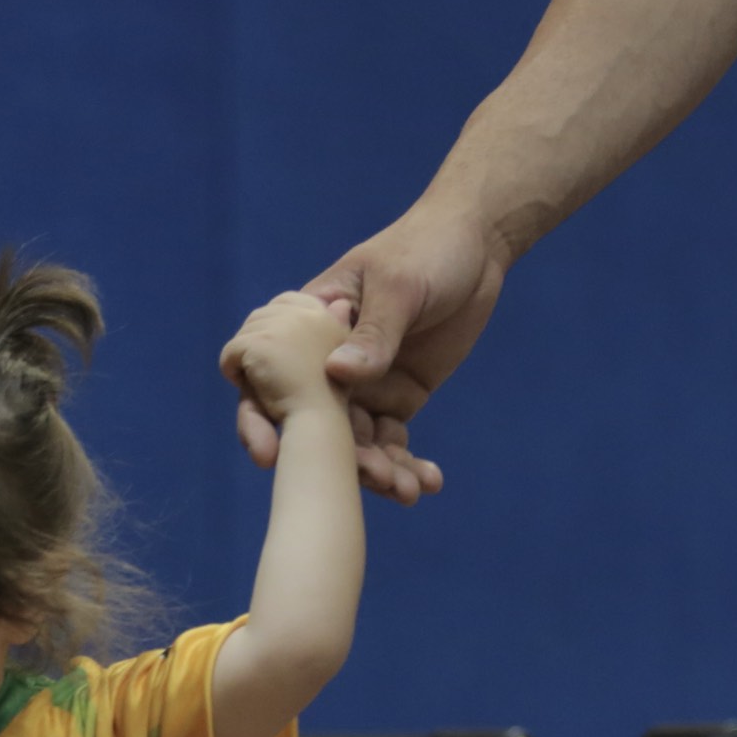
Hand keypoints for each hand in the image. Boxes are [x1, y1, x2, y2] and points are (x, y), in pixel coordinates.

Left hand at [219, 293, 354, 439]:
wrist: (319, 423)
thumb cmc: (327, 401)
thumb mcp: (338, 359)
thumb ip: (331, 331)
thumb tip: (340, 303)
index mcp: (325, 315)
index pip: (287, 302)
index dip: (273, 326)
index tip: (277, 355)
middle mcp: (305, 313)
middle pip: (259, 317)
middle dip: (257, 344)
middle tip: (268, 375)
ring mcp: (282, 325)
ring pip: (243, 334)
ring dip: (246, 360)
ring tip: (264, 384)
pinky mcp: (261, 342)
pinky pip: (229, 352)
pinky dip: (232, 372)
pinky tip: (250, 388)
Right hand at [227, 200, 496, 504]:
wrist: (476, 245)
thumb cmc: (424, 249)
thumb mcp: (399, 284)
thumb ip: (372, 332)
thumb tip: (339, 375)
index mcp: (310, 329)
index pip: (268, 377)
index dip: (260, 418)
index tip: (269, 457)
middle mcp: (327, 365)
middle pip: (313, 425)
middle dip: (338, 461)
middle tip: (375, 480)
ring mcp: (363, 387)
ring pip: (356, 443)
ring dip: (379, 472)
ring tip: (408, 490)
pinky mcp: (398, 399)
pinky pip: (393, 442)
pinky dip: (409, 466)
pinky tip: (429, 483)